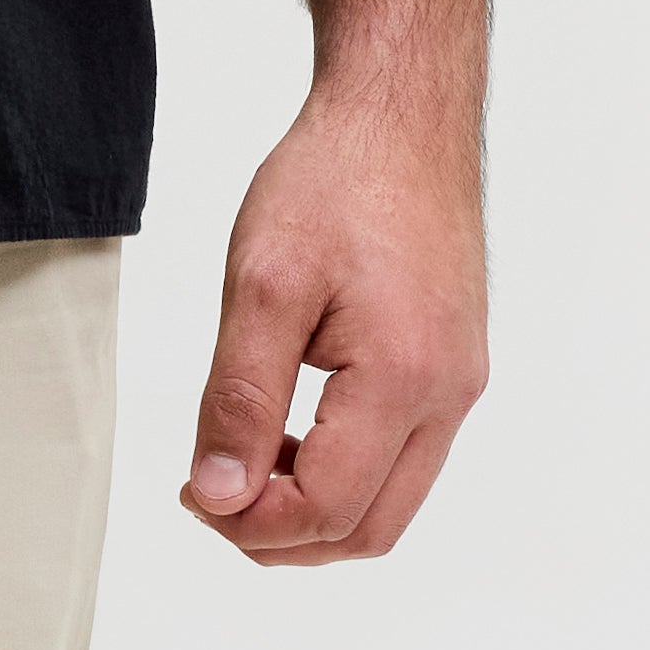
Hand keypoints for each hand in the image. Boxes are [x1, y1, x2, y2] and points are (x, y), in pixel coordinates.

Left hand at [181, 87, 484, 565]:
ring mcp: (459, 383)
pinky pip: (403, 459)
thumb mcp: (262, 286)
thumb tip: (217, 496)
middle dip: (281, 534)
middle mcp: (449, 394)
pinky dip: (342, 472)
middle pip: (368, 530)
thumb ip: (240, 400)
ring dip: (312, 507)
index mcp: (406, 379)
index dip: (249, 523)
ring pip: (390, 503)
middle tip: (211, 491)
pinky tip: (290, 431)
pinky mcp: (453, 367)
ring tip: (246, 459)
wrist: (402, 115)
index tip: (191, 490)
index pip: (328, 509)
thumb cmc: (335, 180)